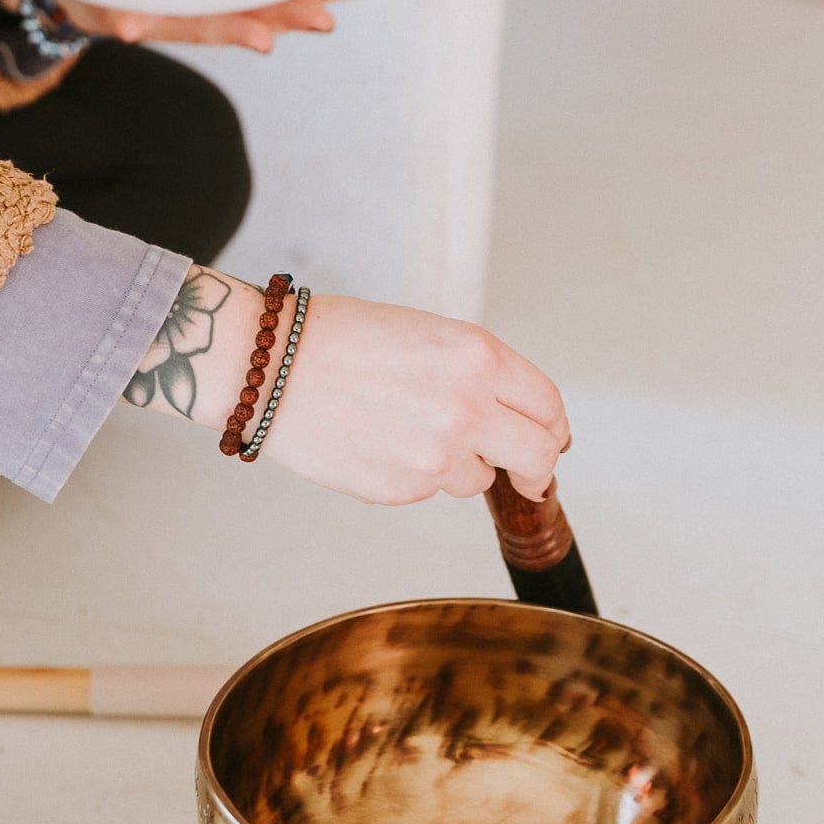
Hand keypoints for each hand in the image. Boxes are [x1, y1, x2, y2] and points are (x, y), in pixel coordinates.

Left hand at [53, 0, 375, 53]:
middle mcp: (209, 4)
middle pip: (261, 11)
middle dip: (291, 14)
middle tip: (324, 20)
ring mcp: (168, 10)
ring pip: (208, 23)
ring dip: (233, 32)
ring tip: (264, 40)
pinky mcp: (122, 13)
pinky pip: (127, 14)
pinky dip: (129, 20)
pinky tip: (130, 27)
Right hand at [125, 271, 569, 504]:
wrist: (271, 368)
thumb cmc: (339, 340)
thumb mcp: (429, 334)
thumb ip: (479, 374)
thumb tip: (514, 418)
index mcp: (477, 356)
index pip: (547, 404)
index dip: (551, 425)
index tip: (547, 436)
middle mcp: (467, 406)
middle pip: (538, 455)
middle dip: (535, 468)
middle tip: (525, 472)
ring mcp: (437, 453)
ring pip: (478, 478)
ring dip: (459, 465)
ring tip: (406, 431)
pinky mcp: (404, 488)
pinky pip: (430, 489)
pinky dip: (414, 473)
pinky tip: (377, 442)